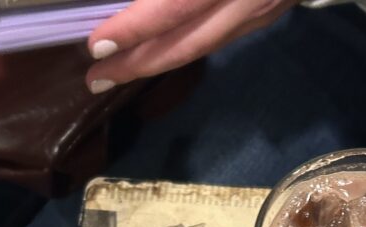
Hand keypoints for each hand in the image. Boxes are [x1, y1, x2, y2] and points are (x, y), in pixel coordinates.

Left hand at [86, 0, 296, 91]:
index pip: (177, 6)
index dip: (136, 27)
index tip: (97, 43)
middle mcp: (252, 0)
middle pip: (189, 43)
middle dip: (139, 64)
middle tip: (96, 80)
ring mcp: (264, 11)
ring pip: (204, 45)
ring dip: (158, 62)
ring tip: (117, 70)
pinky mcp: (269, 13)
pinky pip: (219, 34)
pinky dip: (184, 45)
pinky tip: (158, 48)